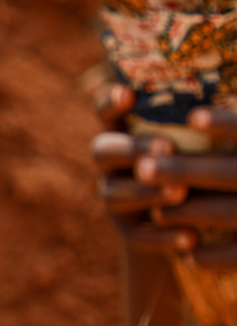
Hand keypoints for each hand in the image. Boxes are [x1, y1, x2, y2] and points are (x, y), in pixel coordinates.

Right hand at [93, 86, 236, 267]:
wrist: (192, 221)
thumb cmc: (202, 162)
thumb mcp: (197, 137)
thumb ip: (197, 117)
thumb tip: (232, 87)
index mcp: (125, 131)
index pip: (105, 110)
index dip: (109, 101)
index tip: (128, 93)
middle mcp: (112, 162)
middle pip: (102, 150)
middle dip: (133, 148)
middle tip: (166, 147)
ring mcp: (115, 196)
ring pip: (115, 194)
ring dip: (146, 192)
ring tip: (179, 192)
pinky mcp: (128, 230)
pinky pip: (137, 236)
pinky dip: (162, 237)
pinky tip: (190, 238)